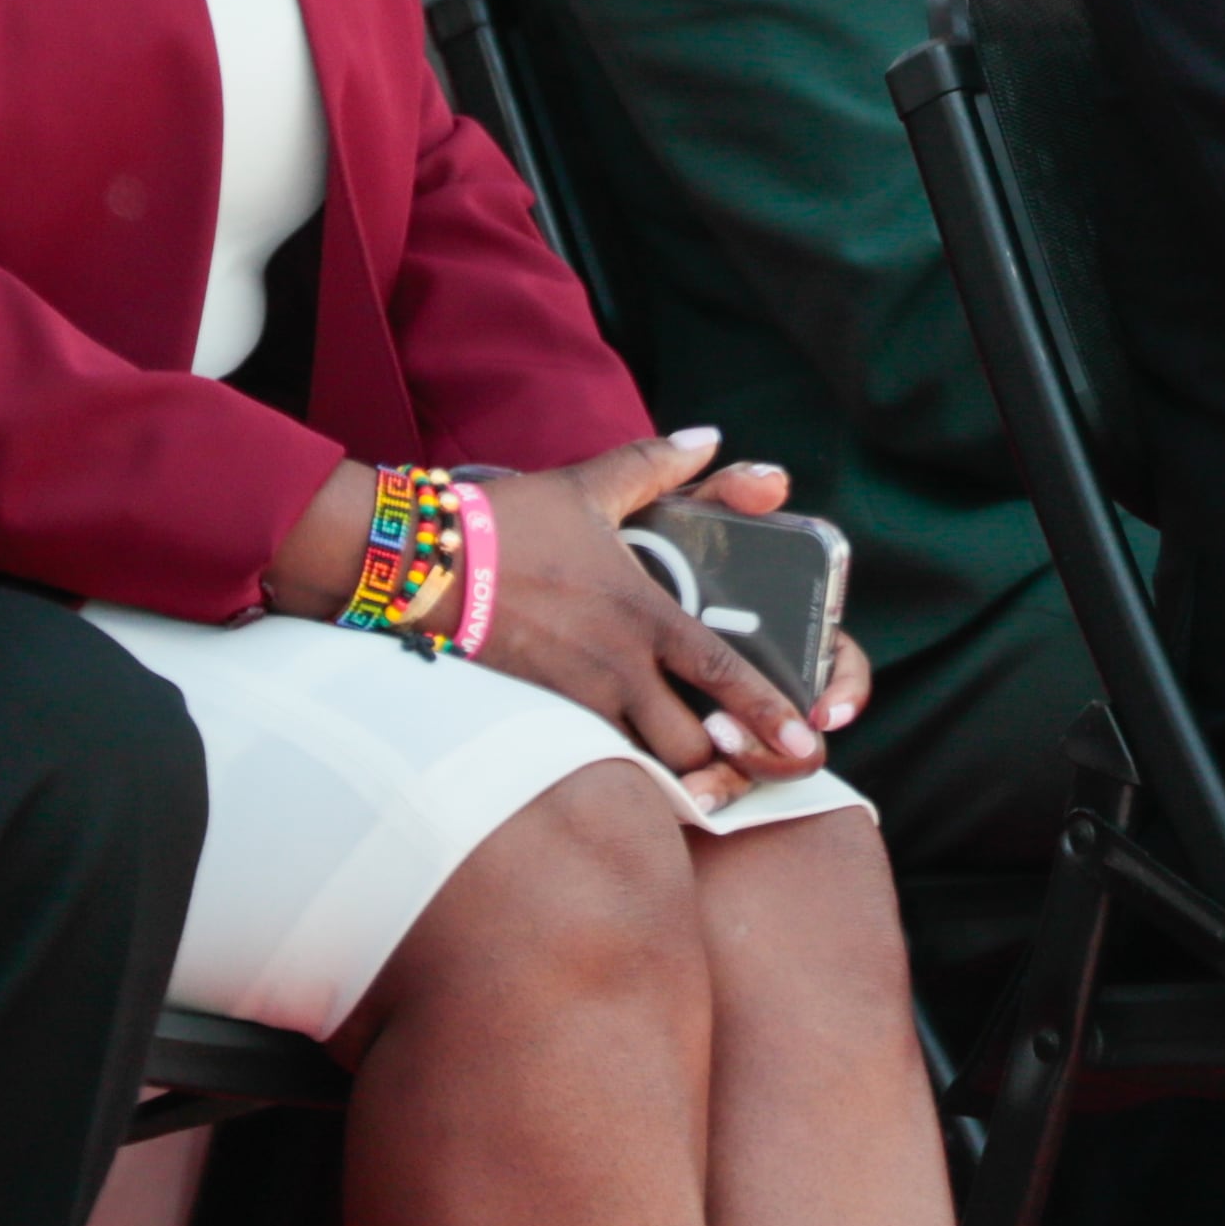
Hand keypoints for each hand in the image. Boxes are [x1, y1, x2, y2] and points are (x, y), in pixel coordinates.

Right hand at [274, 433, 820, 804]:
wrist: (419, 561)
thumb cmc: (508, 523)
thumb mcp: (589, 487)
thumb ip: (655, 466)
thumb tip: (709, 438)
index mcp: (644, 614)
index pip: (723, 673)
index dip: (769, 715)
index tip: (805, 747)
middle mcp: (615, 665)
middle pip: (689, 744)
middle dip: (723, 767)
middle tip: (748, 775)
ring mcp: (573, 697)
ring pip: (640, 764)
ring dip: (673, 778)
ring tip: (699, 787)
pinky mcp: (533, 716)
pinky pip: (588, 762)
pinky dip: (617, 776)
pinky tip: (628, 783)